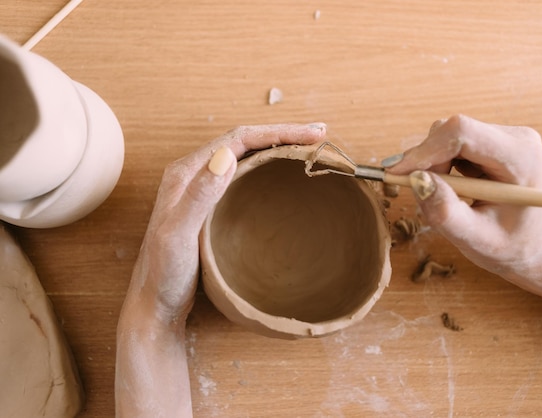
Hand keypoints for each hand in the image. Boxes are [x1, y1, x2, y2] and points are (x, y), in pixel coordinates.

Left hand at [116, 123, 326, 417]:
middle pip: (244, 142)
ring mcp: (203, 190)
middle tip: (319, 135)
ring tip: (308, 148)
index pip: (238, 139)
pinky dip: (269, 168)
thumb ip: (199, 195)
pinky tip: (283, 175)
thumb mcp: (177, 236)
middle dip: (282, 134)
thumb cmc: (164, 275)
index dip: (277, 133)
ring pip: (246, 157)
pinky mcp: (212, 207)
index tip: (312, 136)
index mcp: (186, 173)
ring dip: (276, 147)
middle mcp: (195, 175)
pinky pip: (245, 177)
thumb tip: (227, 154)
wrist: (154, 306)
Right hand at [385, 115, 541, 290]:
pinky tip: (455, 190)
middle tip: (422, 195)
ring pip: (448, 136)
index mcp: (521, 158)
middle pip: (453, 131)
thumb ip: (445, 212)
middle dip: (427, 162)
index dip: (425, 150)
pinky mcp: (493, 142)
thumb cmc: (510, 247)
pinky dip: (441, 166)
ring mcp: (506, 137)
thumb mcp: (476, 240)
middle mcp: (517, 139)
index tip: (398, 174)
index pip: (463, 133)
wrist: (532, 248)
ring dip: (434, 166)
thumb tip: (417, 180)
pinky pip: (452, 143)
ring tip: (446, 199)